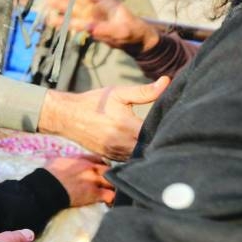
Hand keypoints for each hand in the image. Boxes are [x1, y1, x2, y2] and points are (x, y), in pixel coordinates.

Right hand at [38, 76, 170, 159]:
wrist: (67, 116)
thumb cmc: (94, 102)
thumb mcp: (119, 93)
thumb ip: (144, 91)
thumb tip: (167, 82)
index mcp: (128, 127)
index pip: (157, 133)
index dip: (167, 129)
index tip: (174, 124)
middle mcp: (122, 144)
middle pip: (150, 148)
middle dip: (159, 142)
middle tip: (169, 134)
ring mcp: (115, 153)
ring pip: (140, 156)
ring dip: (147, 149)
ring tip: (156, 141)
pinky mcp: (110, 157)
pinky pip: (129, 159)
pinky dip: (135, 153)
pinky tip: (140, 146)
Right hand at [44, 155, 114, 205]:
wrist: (48, 187)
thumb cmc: (49, 174)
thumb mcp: (58, 160)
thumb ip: (69, 160)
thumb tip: (69, 162)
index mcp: (81, 159)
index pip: (97, 159)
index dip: (100, 164)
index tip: (101, 169)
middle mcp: (90, 168)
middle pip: (107, 169)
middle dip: (109, 175)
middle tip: (108, 181)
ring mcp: (94, 180)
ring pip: (112, 181)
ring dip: (112, 186)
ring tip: (111, 191)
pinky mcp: (94, 194)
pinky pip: (110, 195)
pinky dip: (111, 198)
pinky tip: (110, 201)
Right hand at [45, 0, 159, 54]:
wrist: (135, 40)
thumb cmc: (132, 32)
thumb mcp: (121, 31)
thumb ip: (105, 29)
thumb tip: (88, 27)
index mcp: (105, 3)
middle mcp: (96, 8)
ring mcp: (91, 17)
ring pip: (73, 10)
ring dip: (60, 7)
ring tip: (46, 3)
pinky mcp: (89, 26)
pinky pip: (73, 22)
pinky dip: (63, 21)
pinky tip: (52, 20)